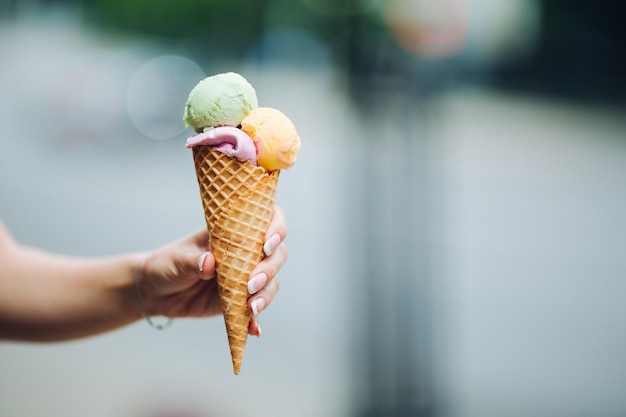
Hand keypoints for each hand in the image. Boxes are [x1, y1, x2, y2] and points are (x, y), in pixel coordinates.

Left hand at [138, 206, 287, 335]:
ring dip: (266, 295)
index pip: (266, 220)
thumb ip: (193, 261)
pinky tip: (255, 330)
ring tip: (251, 308)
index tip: (267, 245)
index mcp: (233, 232)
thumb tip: (210, 263)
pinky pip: (256, 308)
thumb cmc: (168, 264)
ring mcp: (246, 276)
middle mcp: (246, 252)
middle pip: (276, 254)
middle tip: (251, 284)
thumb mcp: (177, 259)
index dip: (276, 228)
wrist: (157, 291)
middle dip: (270, 269)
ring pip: (272, 282)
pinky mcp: (241, 299)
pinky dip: (257, 320)